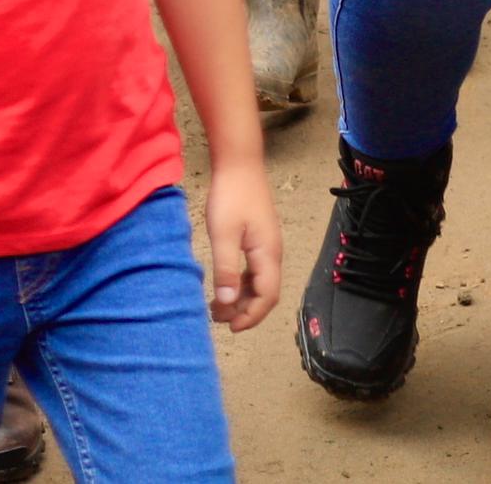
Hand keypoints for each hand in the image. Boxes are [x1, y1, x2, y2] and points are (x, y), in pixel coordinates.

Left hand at [201, 157, 281, 330]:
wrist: (239, 163)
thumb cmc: (231, 196)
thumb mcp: (223, 234)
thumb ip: (225, 269)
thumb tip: (226, 302)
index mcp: (268, 255)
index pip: (266, 297)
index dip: (250, 316)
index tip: (230, 327)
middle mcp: (273, 253)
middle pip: (265, 293)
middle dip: (245, 311)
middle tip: (218, 318)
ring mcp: (267, 246)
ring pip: (259, 283)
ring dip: (241, 298)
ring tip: (217, 306)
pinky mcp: (260, 238)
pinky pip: (255, 270)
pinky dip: (241, 283)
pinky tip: (225, 284)